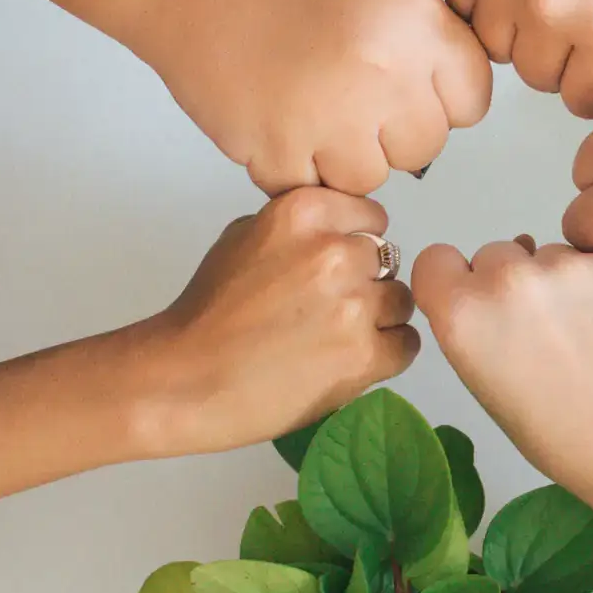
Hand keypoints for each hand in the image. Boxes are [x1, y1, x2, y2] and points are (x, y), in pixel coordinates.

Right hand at [117, 188, 419, 454]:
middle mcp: (335, 252)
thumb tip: (341, 232)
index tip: (336, 268)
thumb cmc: (208, 312)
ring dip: (379, 319)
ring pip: (402, 302)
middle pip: (389, 261)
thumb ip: (299, 227)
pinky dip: (386, 355)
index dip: (357, 244)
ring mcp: (353, 305)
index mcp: (304, 213)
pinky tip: (349, 361)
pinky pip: (406, 345)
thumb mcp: (243, 237)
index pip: (372, 217)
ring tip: (336, 339)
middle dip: (366, 283)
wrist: (186, 380)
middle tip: (328, 310)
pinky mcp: (364, 356)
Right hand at [142, 0, 492, 194]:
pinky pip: (311, 190)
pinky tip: (277, 119)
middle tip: (348, 96)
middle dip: (392, 132)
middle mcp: (381, 71)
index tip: (408, 88)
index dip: (440, 99)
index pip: (471, 101)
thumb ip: (428, 47)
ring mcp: (328, 116)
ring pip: (370, 178)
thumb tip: (450, 109)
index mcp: (416, 23)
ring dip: (342, 156)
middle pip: (424, 147)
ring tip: (308, 106)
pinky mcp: (276, 149)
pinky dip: (293, 167)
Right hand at [412, 238, 592, 498]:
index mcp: (464, 314)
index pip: (437, 260)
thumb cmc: (561, 437)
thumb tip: (491, 287)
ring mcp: (569, 264)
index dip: (457, 281)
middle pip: (496, 253)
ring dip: (562, 281)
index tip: (479, 304)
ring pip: (551, 253)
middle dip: (512, 283)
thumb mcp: (487, 387)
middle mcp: (509, 278)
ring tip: (591, 335)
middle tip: (545, 332)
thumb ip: (475, 328)